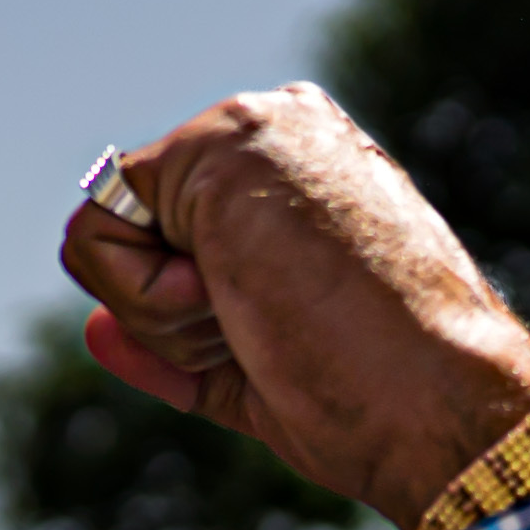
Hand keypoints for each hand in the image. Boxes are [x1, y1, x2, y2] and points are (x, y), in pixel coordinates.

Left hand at [58, 85, 529, 529]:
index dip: (190, 315)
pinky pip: (95, 239)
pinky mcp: (215, 146)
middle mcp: (274, 128)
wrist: (437, 402)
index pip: (173, 233)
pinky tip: (231, 299)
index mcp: (299, 167)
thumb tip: (93, 329)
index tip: (281, 336)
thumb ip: (171, 338)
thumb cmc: (374, 399)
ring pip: (109, 235)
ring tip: (263, 314)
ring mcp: (247, 127)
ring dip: (163, 315)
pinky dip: (145, 303)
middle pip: (133, 231)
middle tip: (275, 330)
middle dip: (174, 314)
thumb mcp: (247, 368)